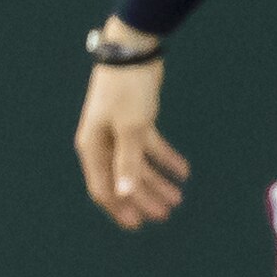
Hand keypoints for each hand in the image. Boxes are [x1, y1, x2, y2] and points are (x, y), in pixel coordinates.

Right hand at [75, 45, 186, 230]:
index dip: (119, 208)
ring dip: (156, 181)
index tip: (138, 225)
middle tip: (166, 214)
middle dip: (143, 198)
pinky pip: (149, 147)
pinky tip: (183, 170)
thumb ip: (128, 162)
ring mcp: (118, 132)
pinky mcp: (135, 120)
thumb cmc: (126, 90)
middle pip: (123, 179)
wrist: (132, 51)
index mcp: (93, 147)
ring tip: (177, 197)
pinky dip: (165, 158)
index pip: (103, 187)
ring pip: (137, 165)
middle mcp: (102, 142)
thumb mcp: (130, 128)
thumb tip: (124, 194)